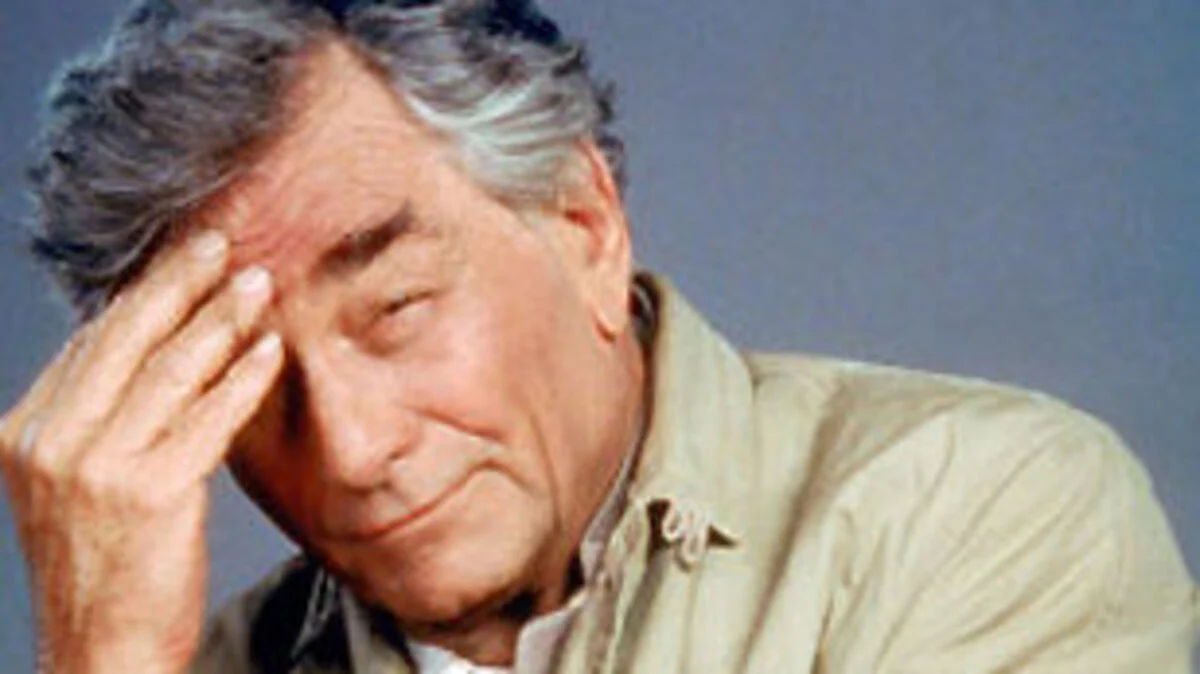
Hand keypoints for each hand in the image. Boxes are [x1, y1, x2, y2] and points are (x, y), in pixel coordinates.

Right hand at [0, 231, 283, 673]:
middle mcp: (52, 443)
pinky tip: (272, 350)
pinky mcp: (150, 495)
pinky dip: (244, 378)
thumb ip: (100, 417)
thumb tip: (146, 343)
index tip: (184, 256)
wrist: (102, 652)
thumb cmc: (103, 564)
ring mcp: (97, 468)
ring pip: (172, 370)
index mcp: (26, 432)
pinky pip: (209, 418)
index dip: (143, 292)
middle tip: (222, 240)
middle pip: (126, 338)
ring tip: (258, 283)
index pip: (93, 342)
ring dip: (221, 318)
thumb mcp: (77, 482)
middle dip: (179, 282)